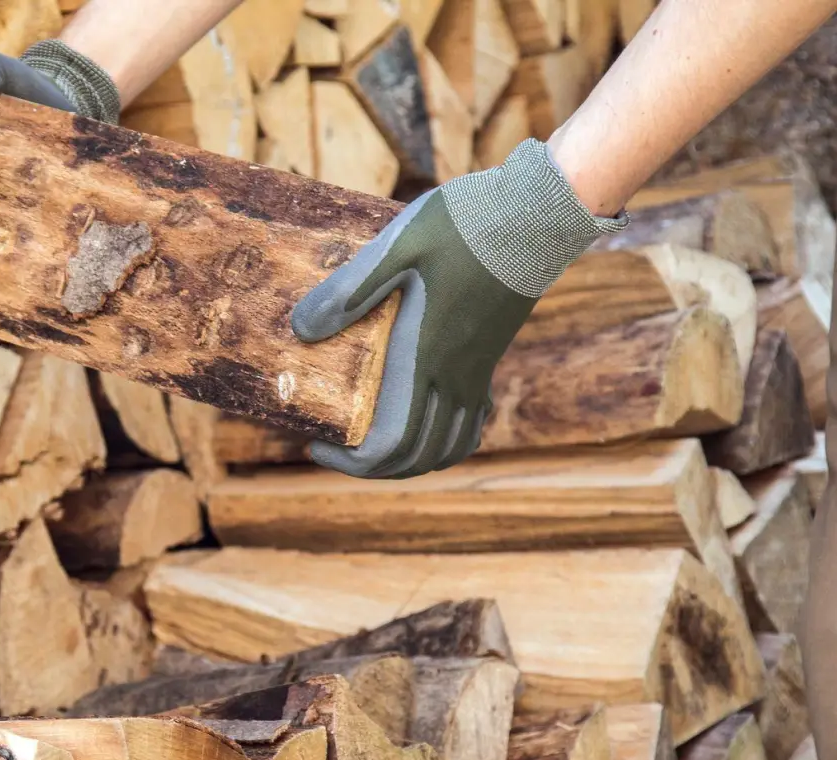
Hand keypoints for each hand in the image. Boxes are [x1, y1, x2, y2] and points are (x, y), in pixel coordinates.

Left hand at [292, 139, 627, 478]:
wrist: (536, 214)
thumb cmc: (466, 225)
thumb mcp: (398, 245)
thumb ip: (350, 290)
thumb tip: (300, 330)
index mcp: (425, 358)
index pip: (390, 445)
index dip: (350, 461)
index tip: (317, 444)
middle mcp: (455, 377)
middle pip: (418, 458)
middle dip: (372, 467)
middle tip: (336, 446)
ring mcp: (477, 371)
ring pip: (450, 447)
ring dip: (411, 459)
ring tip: (374, 440)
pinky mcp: (490, 358)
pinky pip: (472, 423)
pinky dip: (447, 439)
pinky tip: (426, 416)